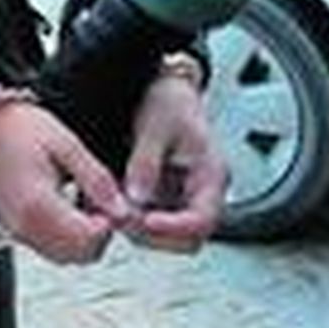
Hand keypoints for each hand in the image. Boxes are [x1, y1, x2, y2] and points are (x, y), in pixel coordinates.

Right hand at [0, 99, 129, 264]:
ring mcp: (20, 233)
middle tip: (102, 198)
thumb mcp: (67, 145)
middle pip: (81, 254)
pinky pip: (54, 249)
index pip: (88, 238)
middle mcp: (26, 227)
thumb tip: (122, 210)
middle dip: (101, 232)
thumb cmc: (24, 130)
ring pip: (69, 256)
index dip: (110, 222)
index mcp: (38, 204)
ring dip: (87, 236)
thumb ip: (96, 179)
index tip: (114, 198)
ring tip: (86, 199)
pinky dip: (70, 236)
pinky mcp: (19, 233)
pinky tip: (72, 206)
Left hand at [121, 74, 226, 252]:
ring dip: (142, 231)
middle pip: (188, 238)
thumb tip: (137, 197)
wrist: (165, 89)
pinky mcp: (169, 201)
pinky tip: (119, 204)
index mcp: (213, 174)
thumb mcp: (156, 124)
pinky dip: (137, 221)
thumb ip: (146, 162)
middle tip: (122, 216)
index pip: (202, 219)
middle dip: (153, 234)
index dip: (173, 227)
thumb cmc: (169, 101)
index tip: (145, 221)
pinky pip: (156, 224)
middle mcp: (203, 193)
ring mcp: (186, 199)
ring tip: (116, 209)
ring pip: (170, 237)